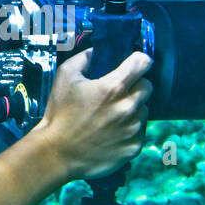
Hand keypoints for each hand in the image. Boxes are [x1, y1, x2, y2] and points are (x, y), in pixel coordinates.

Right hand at [33, 49, 152, 179]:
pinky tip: (112, 132)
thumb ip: (83, 58)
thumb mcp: (65, 77)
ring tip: (112, 116)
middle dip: (135, 86)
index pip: (143, 63)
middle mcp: (129, 107)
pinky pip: (140, 132)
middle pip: (147, 86)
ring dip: (133, 109)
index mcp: (114, 87)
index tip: (133, 65)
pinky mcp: (134, 147)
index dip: (138, 61)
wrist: (57, 153)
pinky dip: (130, 130)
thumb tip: (95, 52)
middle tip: (118, 93)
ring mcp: (133, 129)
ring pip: (144, 110)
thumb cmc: (60, 115)